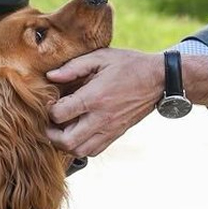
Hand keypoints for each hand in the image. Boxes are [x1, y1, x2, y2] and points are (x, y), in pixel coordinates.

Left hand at [46, 47, 161, 156]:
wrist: (158, 79)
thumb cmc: (128, 65)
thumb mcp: (101, 57)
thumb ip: (73, 67)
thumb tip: (51, 76)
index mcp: (94, 97)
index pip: (59, 114)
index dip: (49, 109)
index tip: (51, 101)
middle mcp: (101, 118)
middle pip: (66, 141)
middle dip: (51, 134)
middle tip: (50, 122)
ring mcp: (109, 129)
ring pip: (79, 151)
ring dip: (65, 143)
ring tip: (62, 129)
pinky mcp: (116, 134)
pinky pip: (93, 151)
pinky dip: (80, 147)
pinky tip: (78, 132)